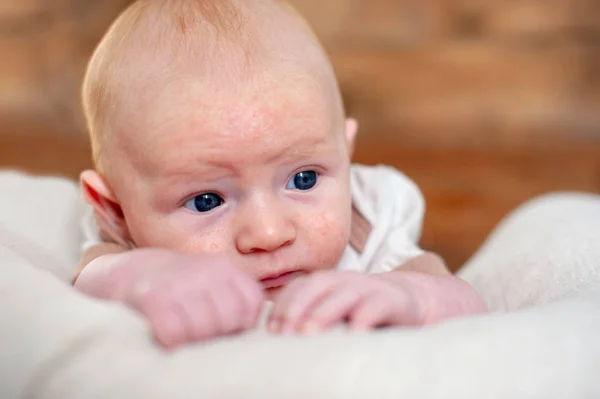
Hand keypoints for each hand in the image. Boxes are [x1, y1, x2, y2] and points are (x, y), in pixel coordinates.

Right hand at [77, 249, 264, 347]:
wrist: (126, 272)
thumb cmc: (177, 288)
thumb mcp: (210, 285)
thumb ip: (233, 303)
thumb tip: (256, 335)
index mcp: (224, 270)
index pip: (252, 305)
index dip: (240, 325)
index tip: (223, 329)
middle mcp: (205, 272)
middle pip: (230, 319)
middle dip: (217, 334)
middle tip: (197, 333)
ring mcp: (179, 283)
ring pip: (204, 329)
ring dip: (192, 339)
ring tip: (180, 332)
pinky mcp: (153, 298)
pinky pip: (175, 333)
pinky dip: (170, 340)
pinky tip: (162, 334)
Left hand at [268, 270, 421, 333]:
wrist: (407, 300)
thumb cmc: (361, 312)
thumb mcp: (335, 311)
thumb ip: (311, 319)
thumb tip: (279, 342)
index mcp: (327, 282)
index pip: (299, 287)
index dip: (283, 305)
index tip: (271, 330)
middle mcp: (344, 281)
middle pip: (316, 287)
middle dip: (296, 308)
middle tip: (284, 334)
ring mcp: (368, 288)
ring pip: (343, 295)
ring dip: (323, 313)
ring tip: (309, 334)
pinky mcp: (390, 301)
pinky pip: (375, 307)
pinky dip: (363, 320)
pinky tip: (353, 336)